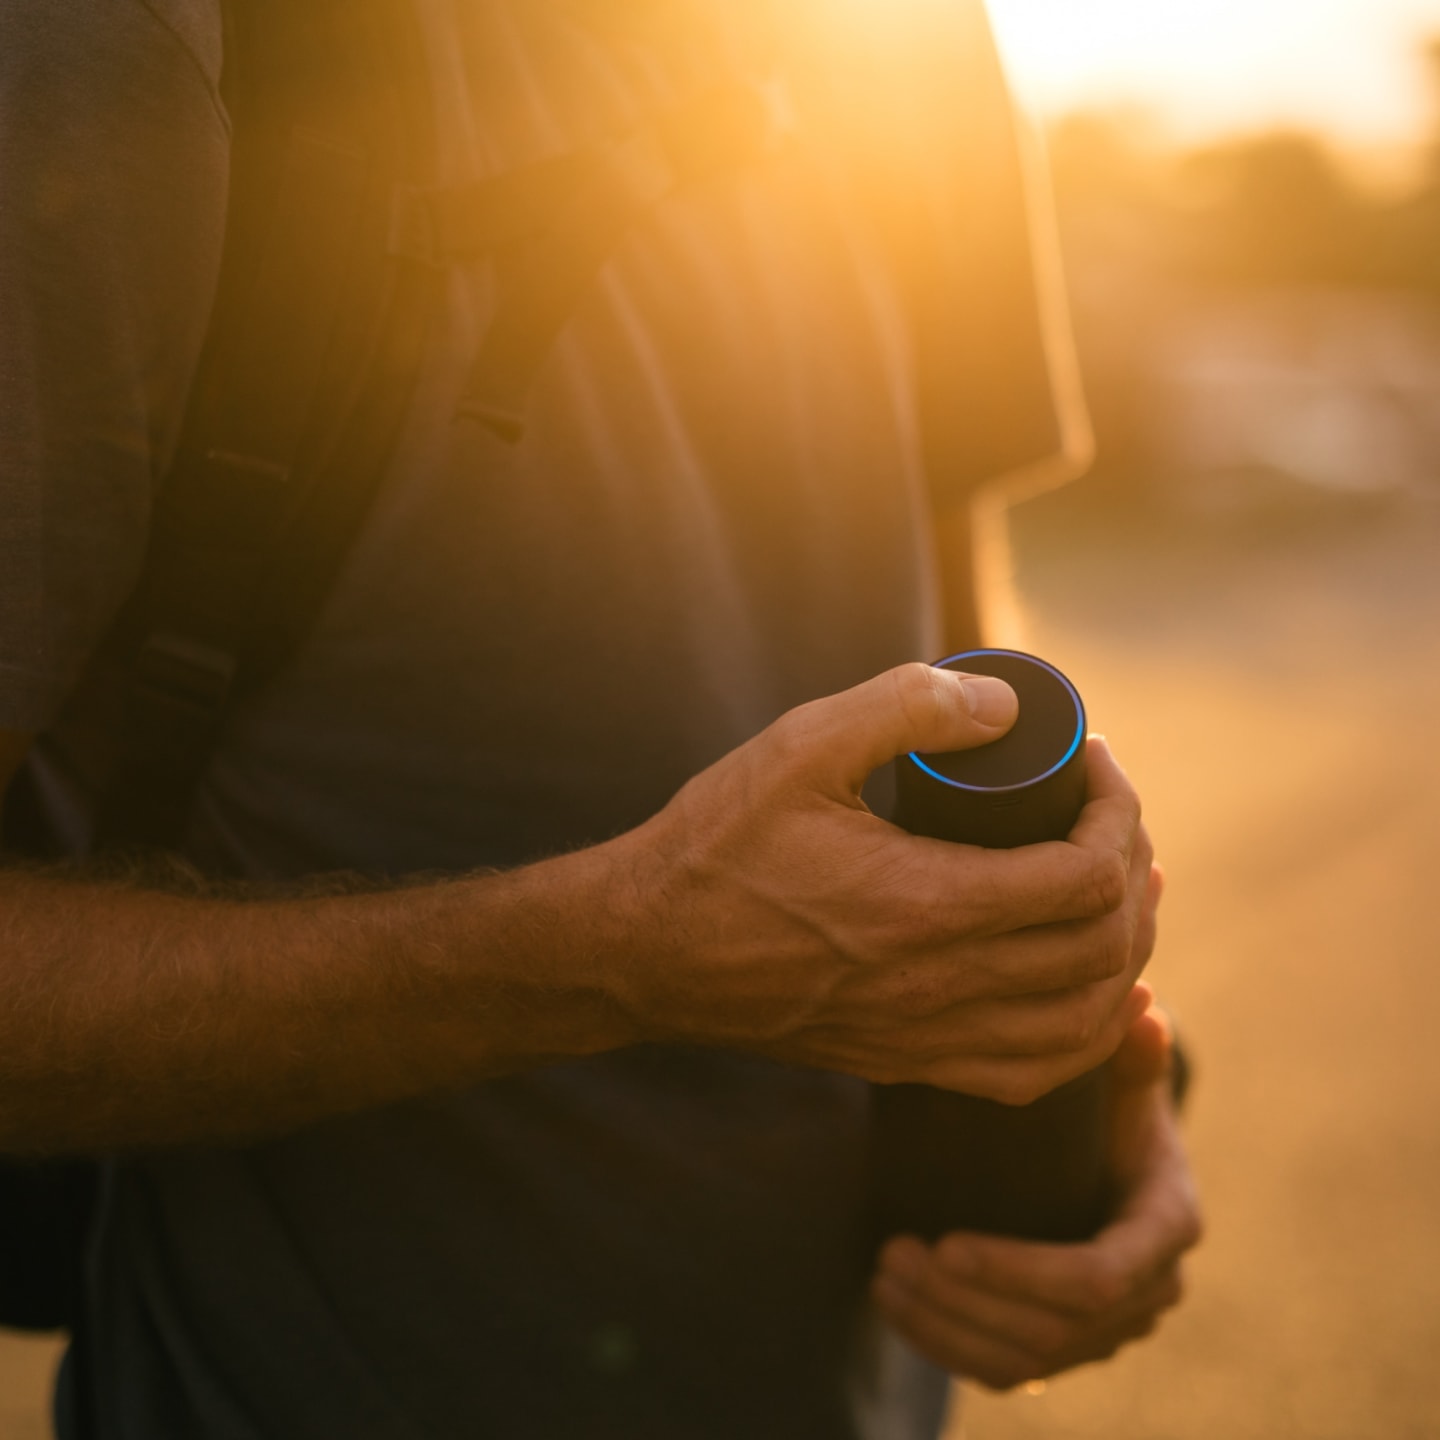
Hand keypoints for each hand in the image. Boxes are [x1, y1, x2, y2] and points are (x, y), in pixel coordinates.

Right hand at [611, 662, 1158, 1099]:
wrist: (648, 954)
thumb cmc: (718, 848)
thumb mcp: (800, 748)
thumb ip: (905, 707)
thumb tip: (1006, 703)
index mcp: (928, 906)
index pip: (1085, 876)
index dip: (1117, 812)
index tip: (1094, 765)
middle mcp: (942, 987)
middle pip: (1102, 949)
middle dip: (1133, 872)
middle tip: (1112, 816)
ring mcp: (928, 1038)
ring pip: (1084, 1022)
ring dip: (1126, 954)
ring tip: (1120, 891)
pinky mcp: (908, 1065)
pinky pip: (1035, 1072)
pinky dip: (1087, 1031)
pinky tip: (1091, 989)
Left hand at [870, 1006, 1201, 1387]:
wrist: (1112, 1150)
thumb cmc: (1111, 1099)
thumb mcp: (1123, 1073)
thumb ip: (1131, 1049)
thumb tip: (1140, 1006)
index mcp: (1165, 1226)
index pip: (1096, 1279)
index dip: (1020, 1272)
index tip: (946, 1242)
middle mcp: (1148, 1293)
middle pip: (1053, 1330)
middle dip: (965, 1300)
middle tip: (893, 1252)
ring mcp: (1109, 1331)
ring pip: (1025, 1357)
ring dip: (944, 1324)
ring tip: (882, 1272)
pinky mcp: (1068, 1346)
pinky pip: (1006, 1369)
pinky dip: (945, 1347)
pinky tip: (892, 1306)